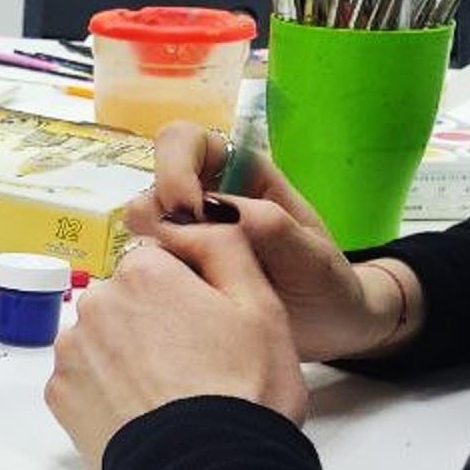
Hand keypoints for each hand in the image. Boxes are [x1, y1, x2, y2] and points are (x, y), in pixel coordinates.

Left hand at [46, 232, 308, 469]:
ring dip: (125, 354)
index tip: (206, 325)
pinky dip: (104, 390)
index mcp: (143, 273)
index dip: (186, 291)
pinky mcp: (58, 394)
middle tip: (192, 364)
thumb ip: (225, 246)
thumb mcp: (261, 304)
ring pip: (100, 337)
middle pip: (124, 298)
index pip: (157, 262)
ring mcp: (71, 349)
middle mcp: (95, 301)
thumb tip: (197, 221)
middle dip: (151, 321)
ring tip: (168, 393)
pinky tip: (140, 411)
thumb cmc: (244, 390)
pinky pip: (82, 378)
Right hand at [122, 124, 409, 359]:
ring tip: (183, 278)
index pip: (187, 141)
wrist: (328, 328)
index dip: (176, 165)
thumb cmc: (326, 284)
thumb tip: (232, 210)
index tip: (189, 210)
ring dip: (149, 245)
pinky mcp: (175, 269)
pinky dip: (148, 274)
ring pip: (141, 221)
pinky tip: (177, 296)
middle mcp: (205, 197)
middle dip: (156, 209)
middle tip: (177, 250)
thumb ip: (278, 233)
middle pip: (152, 178)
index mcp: (241, 175)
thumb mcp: (314, 259)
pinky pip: (143, 260)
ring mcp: (186, 234)